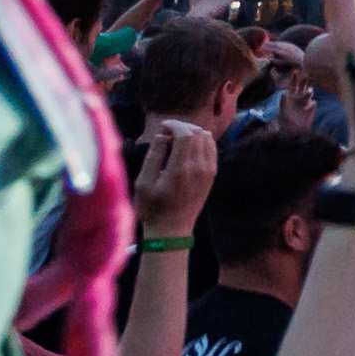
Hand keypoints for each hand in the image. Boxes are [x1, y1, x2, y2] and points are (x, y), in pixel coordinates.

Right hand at [134, 114, 221, 237]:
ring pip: (207, 138)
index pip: (185, 133)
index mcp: (180, 169)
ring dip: (192, 133)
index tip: (162, 126)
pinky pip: (211, 148)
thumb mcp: (143, 182)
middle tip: (167, 134)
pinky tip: (187, 149)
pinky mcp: (211, 175)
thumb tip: (163, 135)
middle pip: (197, 132)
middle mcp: (198, 168)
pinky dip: (201, 142)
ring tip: (176, 141)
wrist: (171, 230)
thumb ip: (154, 155)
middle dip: (182, 127)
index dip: (174, 124)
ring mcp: (208, 171)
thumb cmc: (152, 208)